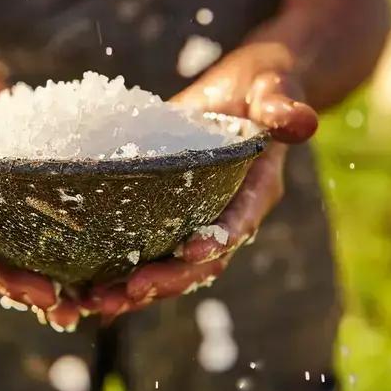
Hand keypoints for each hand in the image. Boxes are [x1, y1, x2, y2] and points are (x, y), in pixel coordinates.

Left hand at [84, 43, 319, 319]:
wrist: (247, 93)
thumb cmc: (260, 86)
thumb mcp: (272, 88)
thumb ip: (282, 105)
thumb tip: (303, 121)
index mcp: (257, 189)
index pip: (241, 219)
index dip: (220, 237)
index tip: (192, 249)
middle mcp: (231, 214)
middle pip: (203, 261)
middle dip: (169, 279)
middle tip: (130, 291)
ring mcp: (202, 221)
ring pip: (175, 269)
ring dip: (139, 290)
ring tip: (100, 304)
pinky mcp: (174, 218)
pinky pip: (152, 254)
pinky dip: (123, 276)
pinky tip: (86, 292)